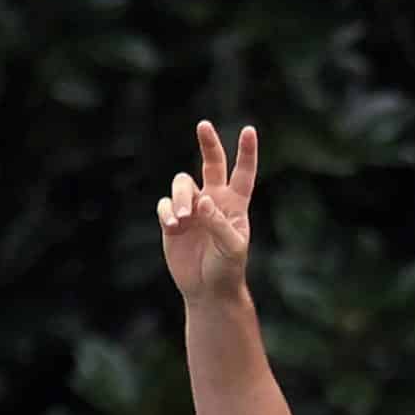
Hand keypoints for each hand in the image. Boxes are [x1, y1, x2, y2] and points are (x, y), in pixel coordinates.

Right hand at [158, 121, 257, 302]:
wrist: (207, 289)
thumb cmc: (227, 268)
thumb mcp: (230, 247)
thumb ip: (218, 222)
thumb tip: (201, 201)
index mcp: (234, 204)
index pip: (243, 173)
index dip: (246, 152)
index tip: (249, 130)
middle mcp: (213, 200)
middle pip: (211, 164)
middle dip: (208, 144)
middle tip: (204, 125)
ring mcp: (192, 209)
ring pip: (182, 184)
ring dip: (181, 197)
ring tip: (183, 218)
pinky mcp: (172, 221)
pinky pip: (165, 205)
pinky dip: (167, 212)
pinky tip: (173, 226)